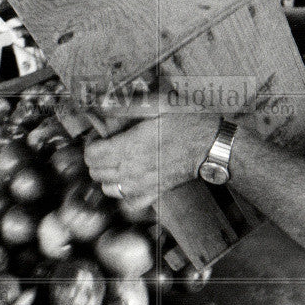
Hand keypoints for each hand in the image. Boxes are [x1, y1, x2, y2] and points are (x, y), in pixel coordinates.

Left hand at [84, 110, 218, 202]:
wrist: (212, 146)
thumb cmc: (188, 121)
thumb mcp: (158, 104)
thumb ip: (126, 105)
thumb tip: (100, 104)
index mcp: (129, 147)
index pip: (91, 155)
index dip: (92, 142)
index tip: (102, 133)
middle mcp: (132, 170)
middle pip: (95, 172)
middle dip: (97, 157)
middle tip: (111, 143)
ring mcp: (142, 185)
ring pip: (108, 188)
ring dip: (108, 174)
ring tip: (119, 160)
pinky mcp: (154, 193)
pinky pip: (128, 201)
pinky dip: (124, 192)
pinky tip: (131, 178)